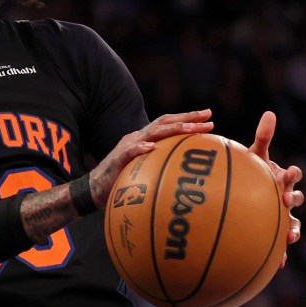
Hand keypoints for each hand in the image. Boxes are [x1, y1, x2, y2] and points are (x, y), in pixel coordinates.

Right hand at [89, 109, 214, 207]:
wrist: (94, 190)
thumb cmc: (123, 182)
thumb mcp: (146, 171)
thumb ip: (162, 166)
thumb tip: (188, 175)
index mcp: (145, 139)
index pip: (169, 124)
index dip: (189, 119)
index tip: (210, 118)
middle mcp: (138, 138)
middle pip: (165, 122)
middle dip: (187, 118)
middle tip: (208, 116)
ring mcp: (127, 147)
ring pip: (152, 133)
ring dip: (171, 129)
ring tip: (189, 127)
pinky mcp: (117, 160)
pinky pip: (129, 152)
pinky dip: (140, 148)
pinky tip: (151, 148)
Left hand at [248, 111, 303, 266]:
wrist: (248, 194)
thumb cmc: (252, 173)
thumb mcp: (255, 157)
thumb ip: (263, 138)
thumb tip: (270, 113)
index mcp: (282, 179)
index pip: (292, 174)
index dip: (292, 174)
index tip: (287, 173)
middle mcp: (286, 198)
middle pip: (295, 199)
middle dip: (293, 200)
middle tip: (285, 200)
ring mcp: (282, 217)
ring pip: (293, 225)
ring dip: (293, 231)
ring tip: (289, 238)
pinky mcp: (274, 234)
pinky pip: (278, 247)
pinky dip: (279, 255)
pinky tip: (277, 265)